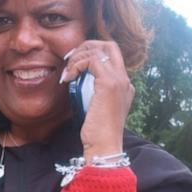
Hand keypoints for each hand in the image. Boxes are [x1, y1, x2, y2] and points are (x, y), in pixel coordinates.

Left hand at [59, 41, 134, 159]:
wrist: (103, 146)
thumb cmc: (96, 132)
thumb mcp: (94, 106)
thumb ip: (91, 91)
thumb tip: (75, 78)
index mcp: (124, 84)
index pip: (110, 56)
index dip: (90, 53)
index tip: (73, 63)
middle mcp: (125, 79)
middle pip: (109, 45)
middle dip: (87, 46)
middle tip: (69, 58)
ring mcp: (120, 80)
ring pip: (99, 50)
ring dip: (77, 57)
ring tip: (66, 72)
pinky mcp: (110, 83)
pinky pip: (91, 60)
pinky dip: (76, 65)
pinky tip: (67, 78)